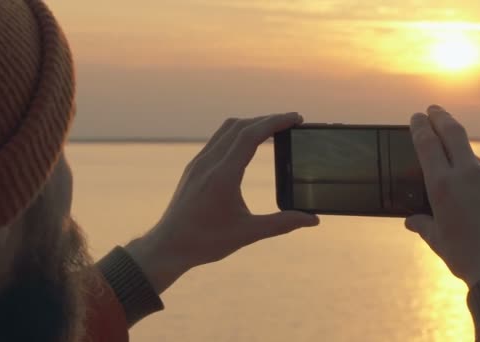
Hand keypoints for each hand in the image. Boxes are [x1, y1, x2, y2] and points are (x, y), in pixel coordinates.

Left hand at [126, 113, 319, 293]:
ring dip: (251, 123)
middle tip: (291, 121)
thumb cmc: (205, 241)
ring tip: (273, 128)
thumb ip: (282, 224)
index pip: (251, 135)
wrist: (168, 246)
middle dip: (268, 119)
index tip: (296, 118)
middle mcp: (208, 163)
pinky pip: (217, 140)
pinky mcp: (194, 168)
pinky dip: (237, 133)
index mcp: (222, 174)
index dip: (275, 122)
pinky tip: (247, 143)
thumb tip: (312, 220)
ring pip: (226, 129)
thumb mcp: (247, 233)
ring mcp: (198, 163)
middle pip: (240, 126)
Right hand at [405, 105, 479, 286]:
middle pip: (455, 133)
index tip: (417, 117)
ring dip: (465, 163)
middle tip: (434, 110)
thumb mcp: (438, 241)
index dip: (421, 126)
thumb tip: (412, 221)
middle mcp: (470, 174)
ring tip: (461, 189)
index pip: (428, 144)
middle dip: (441, 117)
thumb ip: (423, 225)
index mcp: (443, 185)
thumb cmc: (467, 258)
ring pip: (475, 160)